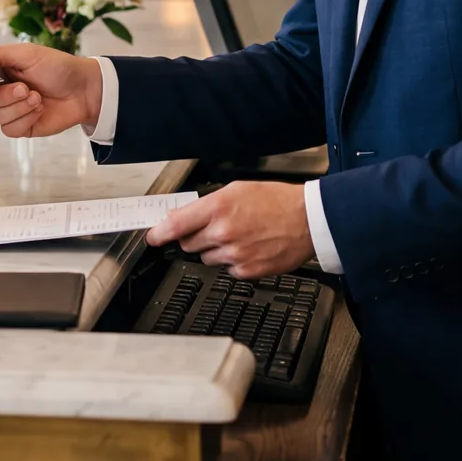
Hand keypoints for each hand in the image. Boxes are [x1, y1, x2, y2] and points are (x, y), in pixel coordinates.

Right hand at [0, 43, 102, 137]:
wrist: (84, 89)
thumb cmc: (57, 67)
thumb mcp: (27, 53)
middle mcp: (0, 92)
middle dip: (3, 97)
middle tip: (25, 88)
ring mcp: (10, 111)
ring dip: (17, 108)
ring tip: (37, 98)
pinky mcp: (22, 127)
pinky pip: (10, 130)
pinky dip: (26, 119)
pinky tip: (40, 110)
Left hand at [147, 181, 314, 278]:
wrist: (308, 220)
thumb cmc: (276, 201)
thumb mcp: (237, 189)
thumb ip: (208, 205)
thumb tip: (184, 216)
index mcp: (218, 208)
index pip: (176, 225)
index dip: (159, 233)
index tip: (152, 237)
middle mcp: (223, 233)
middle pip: (188, 244)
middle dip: (194, 237)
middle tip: (213, 228)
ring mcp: (235, 254)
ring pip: (207, 257)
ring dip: (215, 249)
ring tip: (238, 235)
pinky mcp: (248, 271)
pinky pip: (227, 269)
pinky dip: (233, 261)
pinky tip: (249, 247)